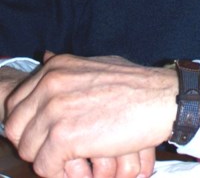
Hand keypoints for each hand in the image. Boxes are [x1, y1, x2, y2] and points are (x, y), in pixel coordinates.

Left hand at [4, 52, 177, 177]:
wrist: (162, 99)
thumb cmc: (136, 85)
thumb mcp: (96, 64)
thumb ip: (67, 66)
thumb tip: (42, 56)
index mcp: (56, 67)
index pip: (16, 103)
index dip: (28, 124)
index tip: (47, 133)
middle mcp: (50, 84)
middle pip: (16, 128)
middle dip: (34, 143)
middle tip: (59, 150)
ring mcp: (55, 109)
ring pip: (28, 150)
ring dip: (49, 160)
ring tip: (74, 158)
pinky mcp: (64, 136)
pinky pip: (45, 167)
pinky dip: (61, 173)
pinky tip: (82, 165)